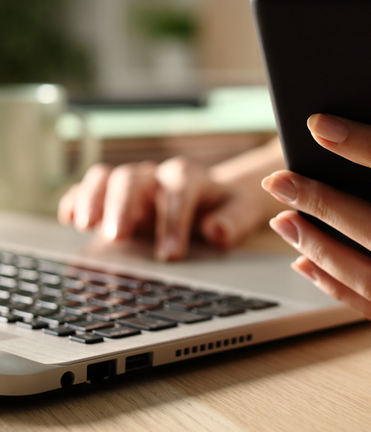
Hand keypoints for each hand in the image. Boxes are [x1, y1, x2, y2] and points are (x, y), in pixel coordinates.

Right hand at [59, 139, 285, 260]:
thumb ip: (233, 220)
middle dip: (124, 205)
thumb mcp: (240, 213)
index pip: (178, 190)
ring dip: (93, 198)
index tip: (171, 254)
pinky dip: (75, 200)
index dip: (173, 220)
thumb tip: (216, 230)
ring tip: (84, 225)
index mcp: (189, 178)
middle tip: (118, 236)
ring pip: (107, 177)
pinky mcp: (110, 197)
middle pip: (134, 177)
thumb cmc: (224, 208)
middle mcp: (156, 177)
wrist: (211, 200)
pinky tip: (69, 219)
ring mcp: (131, 185)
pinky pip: (87, 189)